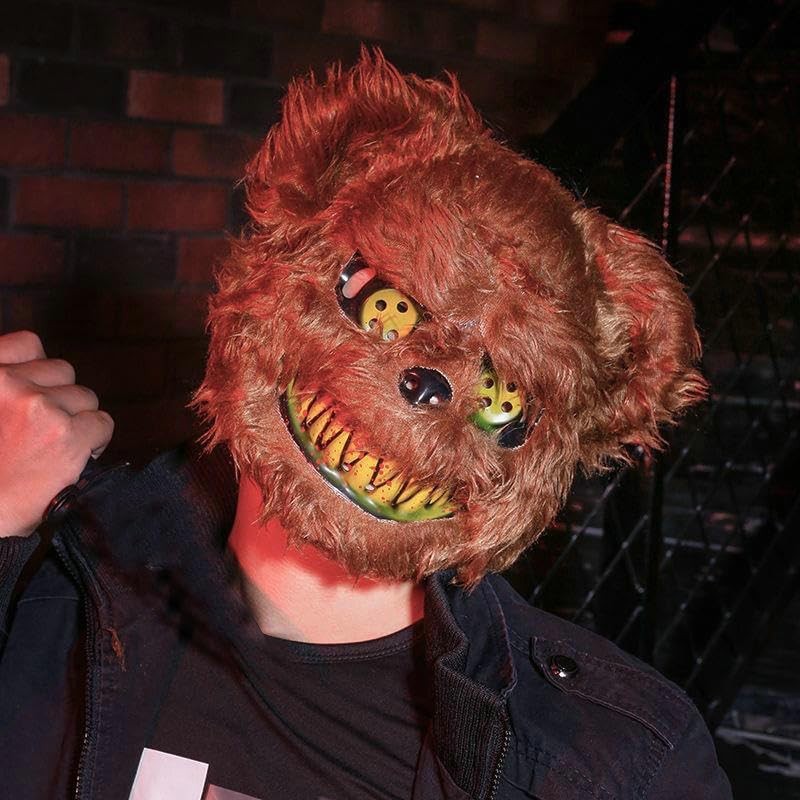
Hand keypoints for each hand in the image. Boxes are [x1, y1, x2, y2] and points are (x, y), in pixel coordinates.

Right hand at [0, 331, 113, 537]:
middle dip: (61, 398)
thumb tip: (31, 381)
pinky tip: (78, 456)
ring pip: (85, 397)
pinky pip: (102, 423)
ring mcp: (37, 406)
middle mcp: (6, 383)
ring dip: (78, 419)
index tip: (37, 390)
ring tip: (58, 446)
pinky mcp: (65, 434)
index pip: (28, 344)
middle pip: (63, 371)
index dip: (39, 370)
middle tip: (47, 428)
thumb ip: (3, 393)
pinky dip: (96, 440)